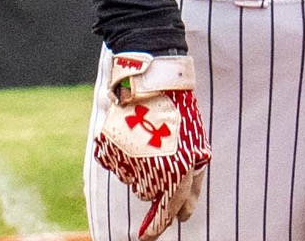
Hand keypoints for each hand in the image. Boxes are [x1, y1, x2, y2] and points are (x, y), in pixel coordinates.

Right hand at [94, 52, 211, 239]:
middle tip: (159, 150)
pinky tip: (131, 133)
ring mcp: (126, 161)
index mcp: (177, 172)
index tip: (147, 239)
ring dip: (137, 165)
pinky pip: (114, 163)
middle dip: (153, 179)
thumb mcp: (196, 147)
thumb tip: (186, 217)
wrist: (150, 80)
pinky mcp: (107, 150)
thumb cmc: (180, 113)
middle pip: (147, 193)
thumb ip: (192, 184)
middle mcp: (149, 172)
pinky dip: (121, 153)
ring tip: (146, 135)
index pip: (165, 212)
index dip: (156, 228)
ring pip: (129, 178)